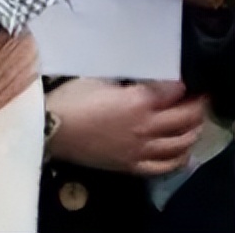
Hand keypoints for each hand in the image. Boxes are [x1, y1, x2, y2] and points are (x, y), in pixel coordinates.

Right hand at [46, 79, 205, 175]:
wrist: (48, 128)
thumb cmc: (70, 98)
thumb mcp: (98, 80)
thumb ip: (126, 83)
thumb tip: (141, 82)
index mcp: (138, 101)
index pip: (174, 91)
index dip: (181, 85)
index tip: (182, 82)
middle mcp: (147, 125)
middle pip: (186, 117)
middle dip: (197, 106)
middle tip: (198, 99)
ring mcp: (142, 148)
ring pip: (181, 142)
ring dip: (193, 130)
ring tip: (193, 123)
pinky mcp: (133, 165)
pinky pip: (165, 165)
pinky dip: (179, 157)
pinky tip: (182, 151)